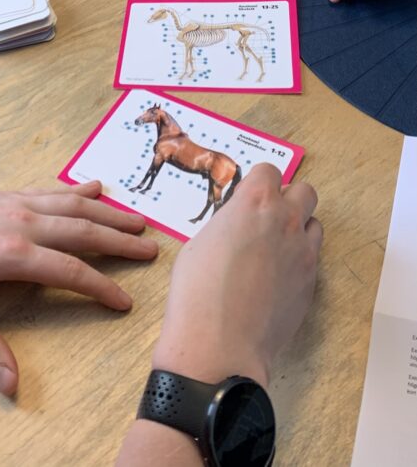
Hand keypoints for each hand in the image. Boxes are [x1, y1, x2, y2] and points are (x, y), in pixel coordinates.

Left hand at [0, 174, 156, 395]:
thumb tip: (10, 385)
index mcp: (14, 253)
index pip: (70, 271)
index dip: (101, 287)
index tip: (126, 302)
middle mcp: (24, 223)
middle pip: (83, 231)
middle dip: (119, 241)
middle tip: (152, 248)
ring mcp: (18, 204)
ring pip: (73, 206)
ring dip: (108, 213)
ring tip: (138, 219)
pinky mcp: (9, 194)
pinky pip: (52, 191)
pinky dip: (78, 191)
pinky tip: (96, 188)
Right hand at [152, 163, 320, 387]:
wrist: (220, 342)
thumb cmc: (198, 290)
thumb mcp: (200, 241)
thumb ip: (228, 224)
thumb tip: (238, 226)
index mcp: (254, 203)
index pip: (269, 170)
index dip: (257, 182)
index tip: (246, 197)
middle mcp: (285, 220)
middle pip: (304, 191)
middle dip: (287, 198)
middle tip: (266, 217)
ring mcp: (304, 252)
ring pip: (314, 223)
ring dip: (298, 227)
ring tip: (274, 248)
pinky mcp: (312, 282)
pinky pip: (313, 257)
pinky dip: (299, 259)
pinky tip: (276, 278)